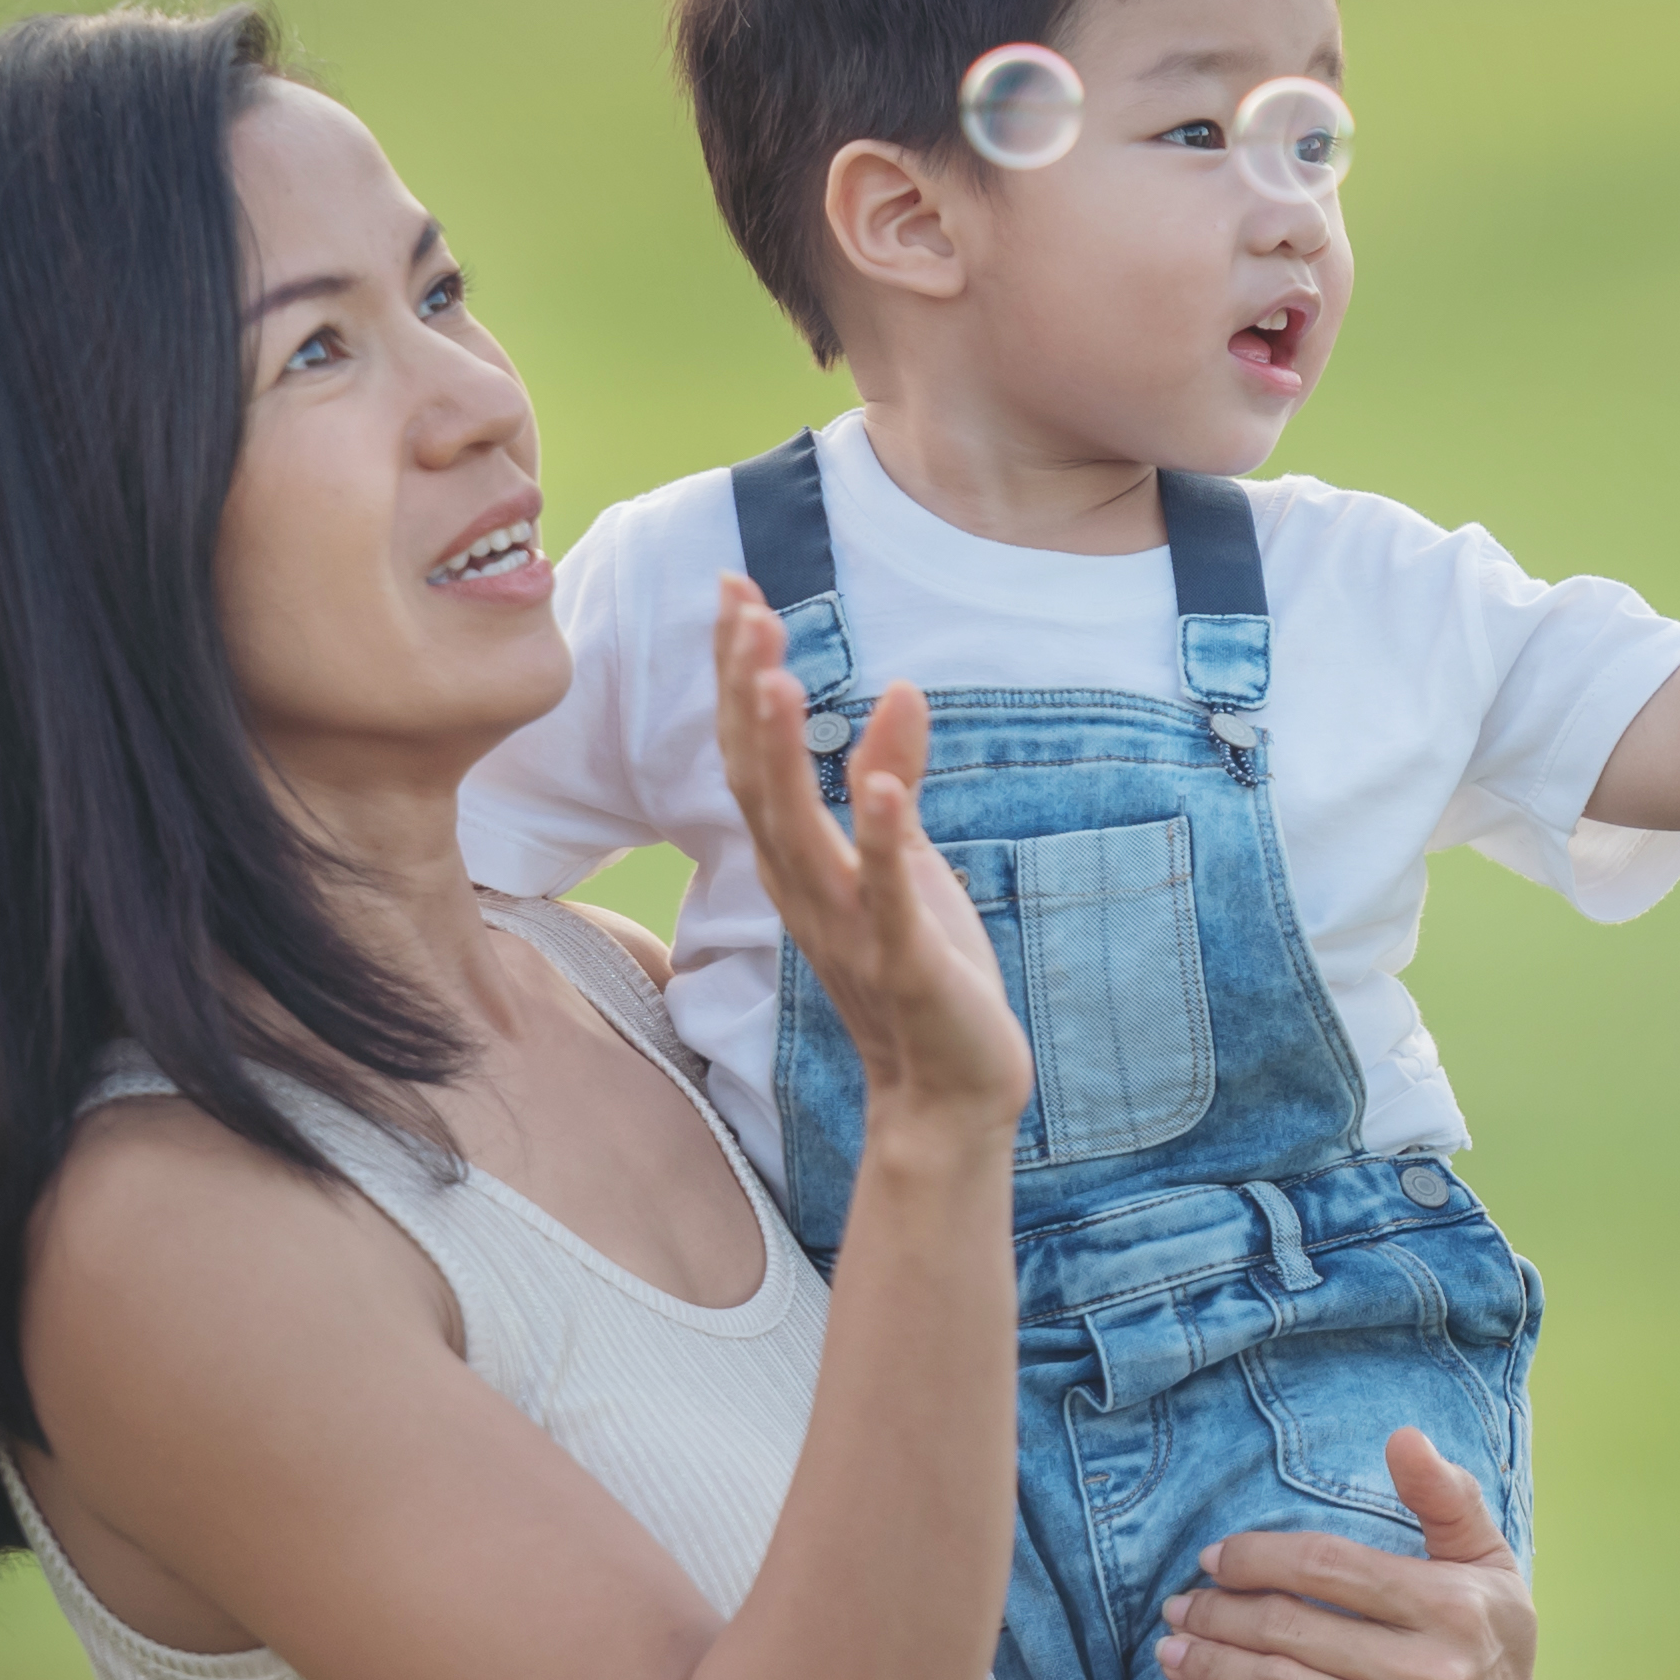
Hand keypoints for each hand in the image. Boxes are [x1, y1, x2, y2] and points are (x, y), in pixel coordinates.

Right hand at [711, 577, 1027, 1130]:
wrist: (945, 1090)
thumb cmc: (921, 967)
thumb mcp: (906, 858)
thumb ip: (891, 777)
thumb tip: (899, 690)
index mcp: (796, 860)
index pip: (749, 753)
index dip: (736, 673)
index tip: (734, 590)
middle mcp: (802, 888)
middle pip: (753, 778)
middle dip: (741, 690)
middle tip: (738, 604)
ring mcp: (848, 928)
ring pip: (798, 833)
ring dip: (782, 753)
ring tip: (772, 674)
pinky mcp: (905, 964)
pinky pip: (887, 900)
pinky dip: (884, 844)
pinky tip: (883, 790)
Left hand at [1156, 1428, 1545, 1679]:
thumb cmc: (1486, 1651)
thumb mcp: (1487, 1568)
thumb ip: (1446, 1499)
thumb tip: (1403, 1436)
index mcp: (1453, 1607)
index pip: (1325, 1567)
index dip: (1256, 1559)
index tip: (1211, 1560)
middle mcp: (1435, 1676)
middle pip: (1290, 1631)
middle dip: (1218, 1615)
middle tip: (1177, 1608)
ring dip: (1210, 1668)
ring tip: (1171, 1653)